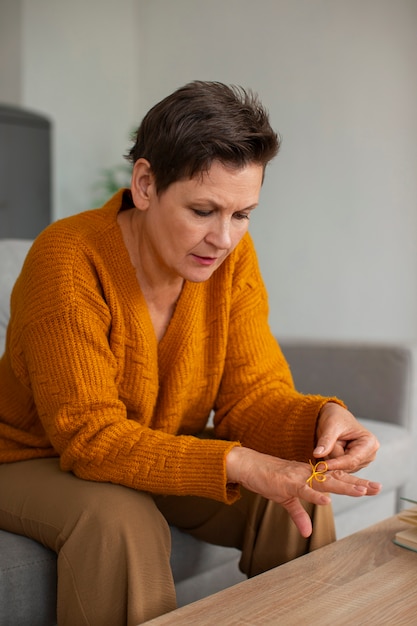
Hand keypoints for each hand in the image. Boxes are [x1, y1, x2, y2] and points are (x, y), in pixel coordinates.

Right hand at [226, 446, 380, 537]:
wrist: (249, 466)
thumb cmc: (268, 479)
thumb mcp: (286, 500)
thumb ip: (299, 515)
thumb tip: (307, 533)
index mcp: (310, 476)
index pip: (336, 479)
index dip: (354, 483)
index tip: (371, 487)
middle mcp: (308, 474)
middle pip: (337, 478)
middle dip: (357, 484)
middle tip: (377, 487)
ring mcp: (298, 477)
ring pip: (324, 482)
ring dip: (343, 487)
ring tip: (361, 492)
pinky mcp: (286, 483)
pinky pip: (303, 490)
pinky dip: (314, 496)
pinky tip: (327, 500)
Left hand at [314, 402, 380, 472]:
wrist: (334, 417)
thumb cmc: (336, 417)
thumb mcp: (330, 426)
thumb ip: (326, 441)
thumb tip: (318, 454)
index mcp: (369, 443)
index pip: (352, 460)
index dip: (335, 464)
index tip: (320, 467)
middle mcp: (369, 454)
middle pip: (346, 467)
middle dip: (332, 459)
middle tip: (322, 446)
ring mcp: (362, 461)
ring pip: (341, 469)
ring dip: (330, 459)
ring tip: (329, 444)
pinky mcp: (354, 465)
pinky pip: (339, 469)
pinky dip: (331, 461)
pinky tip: (329, 450)